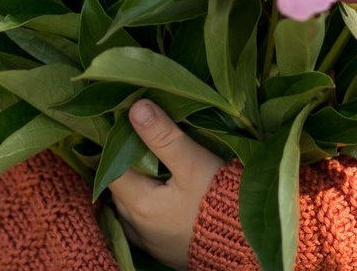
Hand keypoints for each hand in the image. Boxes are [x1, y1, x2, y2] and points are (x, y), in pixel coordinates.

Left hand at [107, 99, 224, 270]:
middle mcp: (138, 227)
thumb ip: (163, 135)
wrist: (245, 246)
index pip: (111, 170)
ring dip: (138, 185)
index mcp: (140, 205)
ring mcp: (151, 242)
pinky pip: (145, 222)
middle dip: (127, 164)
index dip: (115, 146)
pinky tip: (164, 190)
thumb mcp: (193, 163)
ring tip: (154, 161)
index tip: (127, 125)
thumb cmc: (220, 202)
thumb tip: (136, 107)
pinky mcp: (165, 249)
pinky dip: (149, 204)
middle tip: (142, 137)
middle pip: (120, 188)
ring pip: (131, 206)